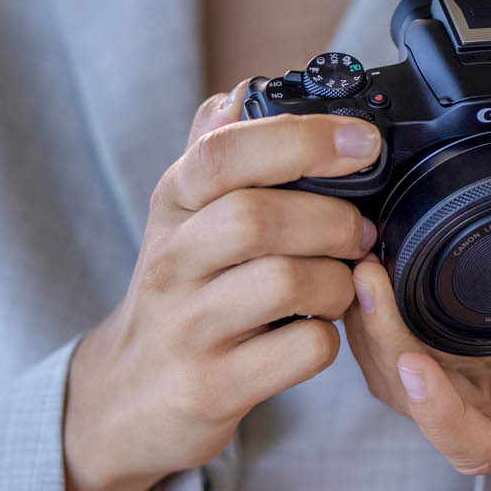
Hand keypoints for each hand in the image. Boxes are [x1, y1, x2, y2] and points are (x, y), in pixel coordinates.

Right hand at [60, 83, 382, 490]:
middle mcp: (172, 264)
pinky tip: (320, 330)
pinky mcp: (212, 388)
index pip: (220, 154)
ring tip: (343, 282)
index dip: (300, 139)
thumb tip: (245, 91)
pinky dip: (330, 337)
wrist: (128, 399)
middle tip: (360, 231)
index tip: (362, 141)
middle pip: (256, 217)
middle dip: (332, 218)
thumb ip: (215, 153)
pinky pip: (300, 351)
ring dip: (339, 278)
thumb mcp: (184, 219)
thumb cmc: (180, 292)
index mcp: (174, 206)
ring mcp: (189, 330)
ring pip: (284, 282)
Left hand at [341, 192, 490, 490]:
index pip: (477, 442)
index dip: (438, 415)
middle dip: (384, 346)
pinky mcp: (438, 354)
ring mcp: (457, 383)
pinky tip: (368, 270)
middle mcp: (489, 410)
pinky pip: (391, 348)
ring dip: (368, 330)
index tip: (416, 364)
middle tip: (371, 279)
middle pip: (415, 403)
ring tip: (365, 267)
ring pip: (392, 376)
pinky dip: (373, 316)